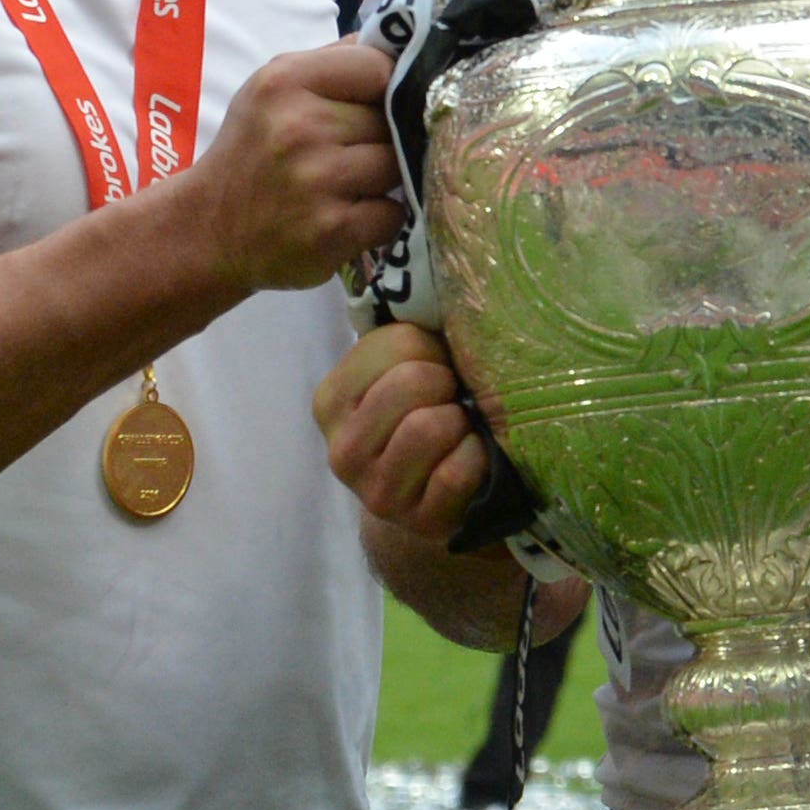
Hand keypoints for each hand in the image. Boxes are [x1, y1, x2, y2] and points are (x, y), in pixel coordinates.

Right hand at [178, 39, 404, 292]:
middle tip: (349, 153)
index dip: (388, 86)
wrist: (206, 230)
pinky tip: (346, 215)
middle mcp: (300, 127)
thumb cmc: (251, 151)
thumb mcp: (273, 88)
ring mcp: (318, 181)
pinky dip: (379, 218)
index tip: (376, 103)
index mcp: (285, 81)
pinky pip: (393, 214)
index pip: (378, 67)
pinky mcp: (333, 230)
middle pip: (392, 121)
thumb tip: (399, 42)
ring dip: (384, 179)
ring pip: (398, 165)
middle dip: (382, 137)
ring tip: (348, 184)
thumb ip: (334, 61)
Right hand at [315, 319, 492, 540]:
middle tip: (452, 398)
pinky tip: (473, 458)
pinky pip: (458, 471)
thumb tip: (447, 286)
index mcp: (331, 401)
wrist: (434, 499)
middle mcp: (342, 450)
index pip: (392, 344)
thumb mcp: (400, 371)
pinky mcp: (419, 523)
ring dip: (461, 422)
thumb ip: (405, 336)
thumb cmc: (423, 416)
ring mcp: (377, 492)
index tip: (435, 365)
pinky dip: (477, 457)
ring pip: (431, 426)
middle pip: (411, 382)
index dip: (430, 348)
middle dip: (447, 383)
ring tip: (460, 429)